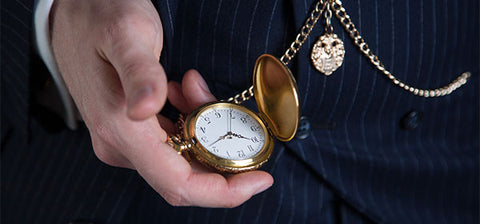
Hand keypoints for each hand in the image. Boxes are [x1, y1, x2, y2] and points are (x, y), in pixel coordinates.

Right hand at [50, 0, 272, 206]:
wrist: (72, 12)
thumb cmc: (99, 17)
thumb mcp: (127, 33)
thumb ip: (140, 72)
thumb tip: (147, 110)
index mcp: (121, 130)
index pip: (179, 184)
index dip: (224, 191)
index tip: (261, 179)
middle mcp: (120, 145)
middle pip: (186, 176)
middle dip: (221, 154)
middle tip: (236, 117)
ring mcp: (123, 140)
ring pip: (181, 157)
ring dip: (205, 131)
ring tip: (200, 89)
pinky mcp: (129, 131)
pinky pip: (170, 143)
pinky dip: (190, 124)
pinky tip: (185, 94)